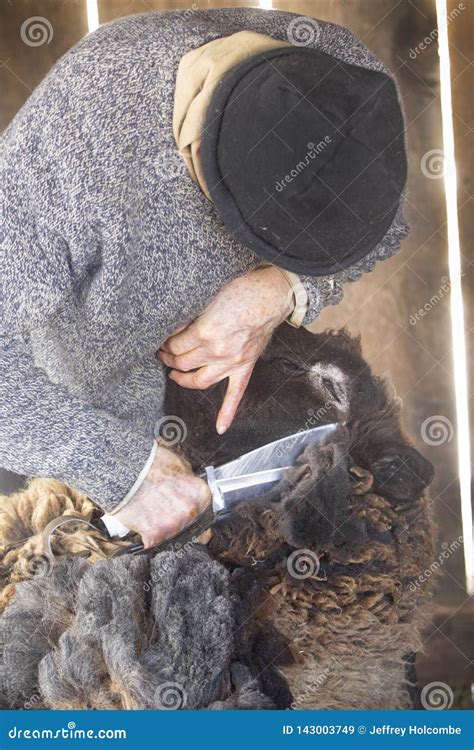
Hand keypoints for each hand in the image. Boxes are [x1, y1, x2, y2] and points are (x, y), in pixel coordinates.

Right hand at [112, 445, 211, 548]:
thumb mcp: (180, 466)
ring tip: (152, 512)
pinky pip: (154, 540)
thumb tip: (191, 493)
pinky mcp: (154, 535)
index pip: (206, 515)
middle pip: (191, 528)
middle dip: (180, 522)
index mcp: (201, 495)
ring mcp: (173, 526)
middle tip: (166, 511)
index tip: (190, 517)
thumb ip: (190, 484)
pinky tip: (143, 519)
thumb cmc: (151, 463)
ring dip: (164, 528)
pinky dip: (147, 533)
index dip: (196, 515)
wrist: (125, 469)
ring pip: (172, 534)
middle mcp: (190, 513)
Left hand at [158, 266, 292, 433]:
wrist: (271, 294)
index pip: (176, 345)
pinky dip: (227, 412)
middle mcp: (217, 351)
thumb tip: (176, 329)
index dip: (166, 343)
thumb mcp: (209, 298)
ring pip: (200, 381)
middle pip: (184, 363)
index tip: (163, 340)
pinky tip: (220, 427)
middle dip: (170, 358)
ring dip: (183, 379)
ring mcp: (232, 362)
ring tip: (174, 374)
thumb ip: (192, 317)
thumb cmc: (241, 290)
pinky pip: (236, 395)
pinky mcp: (245, 366)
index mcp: (206, 332)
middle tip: (164, 353)